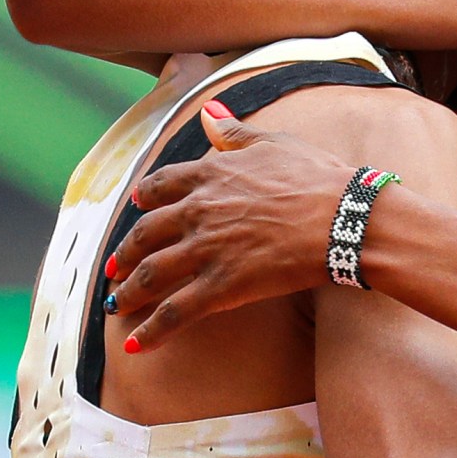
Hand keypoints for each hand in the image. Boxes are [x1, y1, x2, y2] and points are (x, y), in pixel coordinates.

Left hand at [102, 106, 356, 350]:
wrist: (343, 218)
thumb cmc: (317, 178)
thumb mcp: (273, 143)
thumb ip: (235, 132)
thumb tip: (209, 111)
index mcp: (209, 175)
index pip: (162, 185)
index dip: (145, 197)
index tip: (136, 204)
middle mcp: (198, 212)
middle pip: (146, 233)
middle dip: (126, 251)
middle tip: (113, 265)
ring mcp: (206, 250)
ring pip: (152, 274)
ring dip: (128, 291)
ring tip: (114, 304)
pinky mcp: (222, 287)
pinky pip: (176, 312)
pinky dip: (151, 331)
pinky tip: (133, 345)